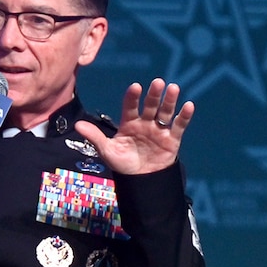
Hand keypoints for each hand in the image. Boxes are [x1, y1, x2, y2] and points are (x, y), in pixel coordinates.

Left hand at [74, 78, 193, 174]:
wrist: (141, 182)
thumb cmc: (123, 165)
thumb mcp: (107, 151)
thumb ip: (95, 137)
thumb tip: (77, 125)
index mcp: (129, 123)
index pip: (130, 107)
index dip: (133, 97)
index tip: (135, 88)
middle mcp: (145, 123)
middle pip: (150, 106)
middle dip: (154, 95)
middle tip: (158, 83)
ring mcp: (159, 130)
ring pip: (165, 112)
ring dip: (169, 101)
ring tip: (173, 88)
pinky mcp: (172, 140)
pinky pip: (179, 126)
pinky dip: (184, 116)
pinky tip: (188, 106)